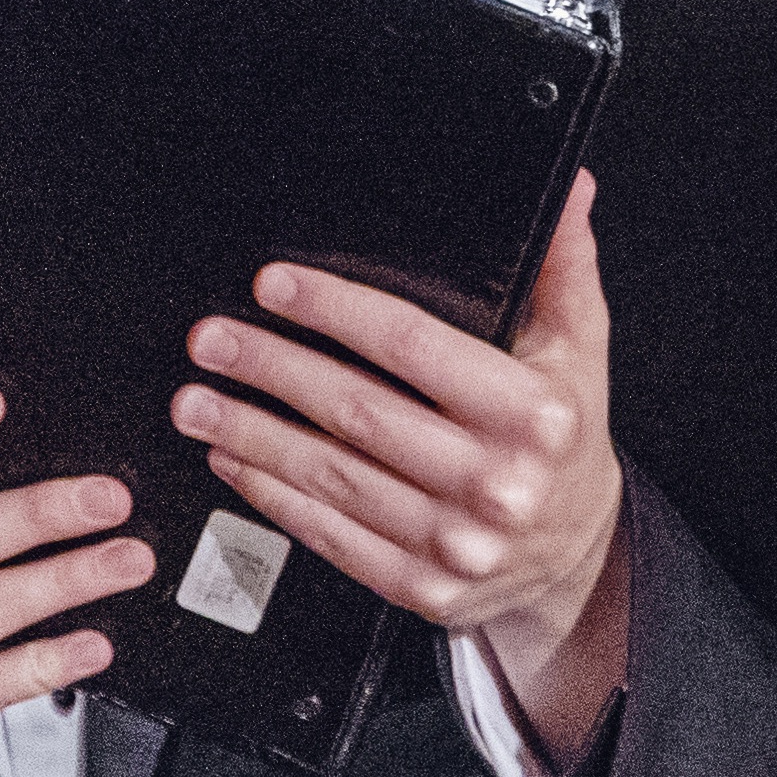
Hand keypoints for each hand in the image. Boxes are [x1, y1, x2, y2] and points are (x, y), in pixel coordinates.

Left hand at [190, 182, 633, 754]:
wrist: (578, 555)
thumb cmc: (562, 440)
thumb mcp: (579, 351)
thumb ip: (564, 269)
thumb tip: (571, 190)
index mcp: (535, 414)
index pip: (415, 347)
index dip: (335, 311)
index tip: (275, 287)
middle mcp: (498, 481)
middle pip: (358, 411)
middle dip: (271, 369)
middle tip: (210, 341)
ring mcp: (458, 541)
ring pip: (331, 476)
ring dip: (251, 433)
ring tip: (197, 400)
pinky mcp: (422, 586)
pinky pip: (330, 536)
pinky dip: (271, 495)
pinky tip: (233, 460)